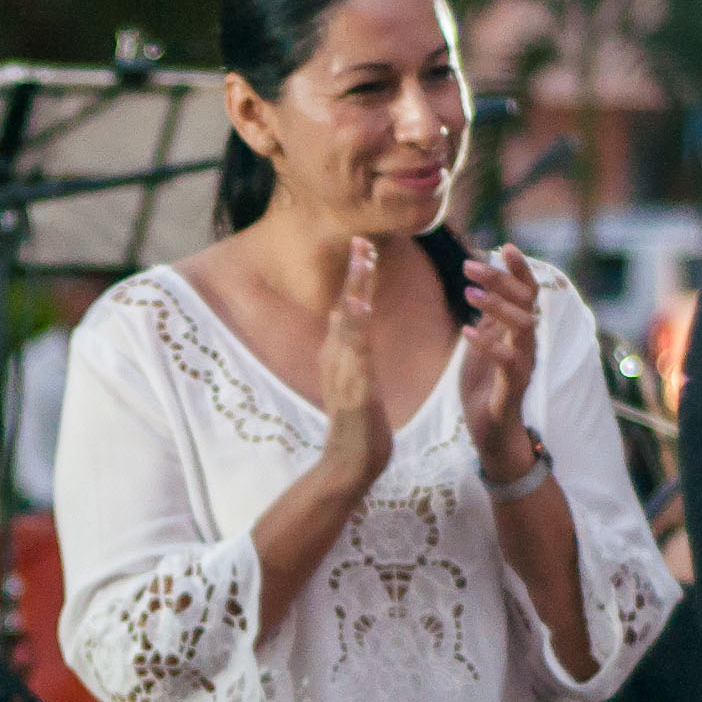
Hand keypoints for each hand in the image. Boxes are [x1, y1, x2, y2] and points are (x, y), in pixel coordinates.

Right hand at [312, 236, 393, 494]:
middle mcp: (336, 357)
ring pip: (349, 320)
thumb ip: (353, 354)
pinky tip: (361, 305)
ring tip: (364, 257)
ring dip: (356, 287)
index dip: (357, 278)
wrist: (351, 463)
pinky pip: (355, 351)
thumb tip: (345, 326)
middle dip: (355, 272)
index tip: (366, 247)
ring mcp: (341, 370)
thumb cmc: (360, 428)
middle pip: (346, 305)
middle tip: (363, 238)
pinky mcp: (352, 387)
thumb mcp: (358, 382)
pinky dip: (356, 326)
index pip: (349, 308)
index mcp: (340, 355)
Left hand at [456, 242, 547, 477]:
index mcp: (521, 331)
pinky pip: (507, 360)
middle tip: (470, 266)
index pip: (528, 292)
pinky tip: (467, 331)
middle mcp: (528, 344)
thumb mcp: (484, 345)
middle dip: (501, 279)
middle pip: (527, 301)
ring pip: (523, 327)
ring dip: (497, 307)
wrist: (492, 434)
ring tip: (468, 294)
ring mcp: (524, 364)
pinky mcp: (514, 386)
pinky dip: (488, 343)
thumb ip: (489, 319)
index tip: (503, 245)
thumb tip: (485, 287)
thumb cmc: (487, 388)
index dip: (520, 268)